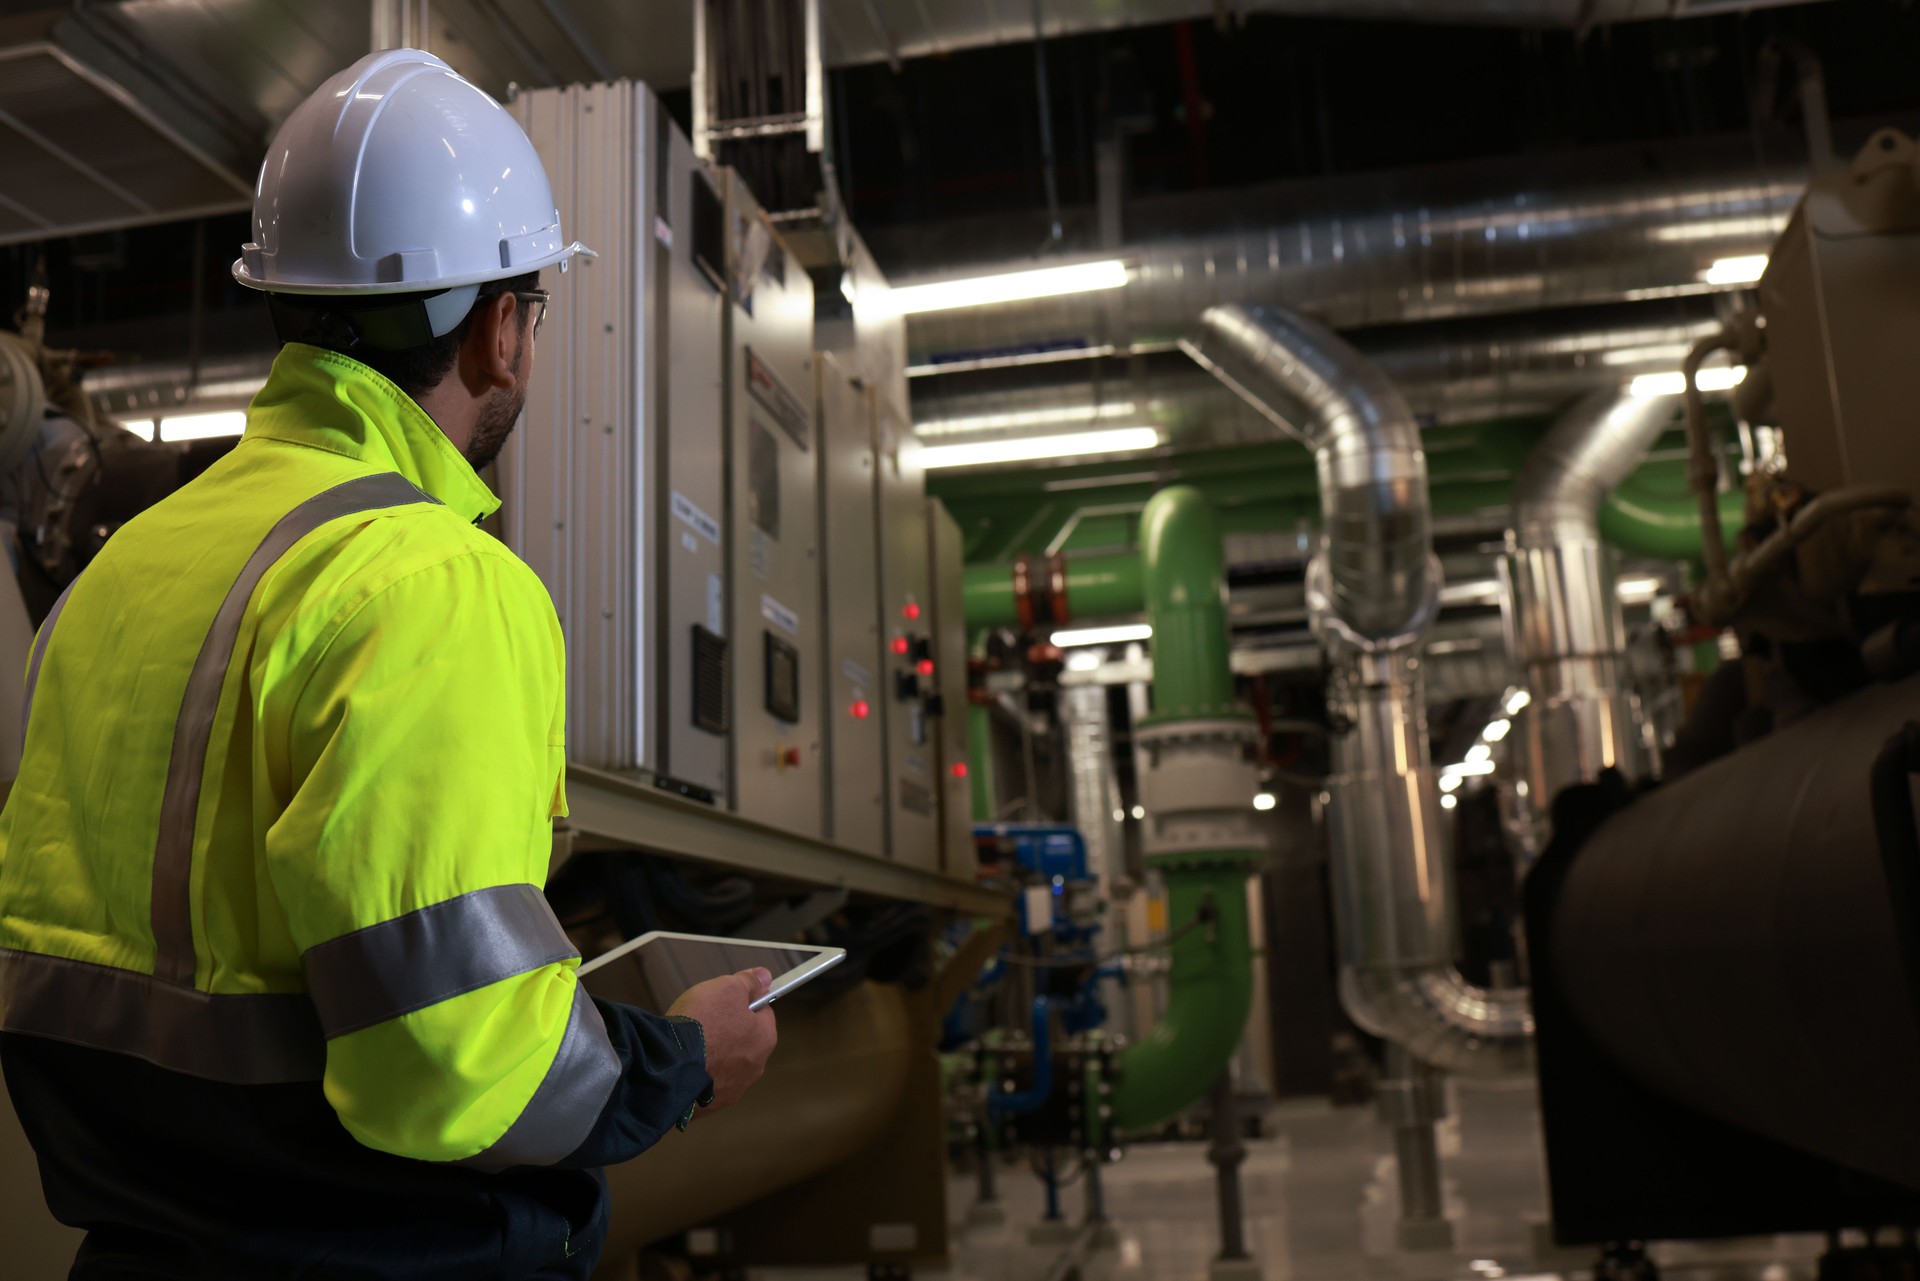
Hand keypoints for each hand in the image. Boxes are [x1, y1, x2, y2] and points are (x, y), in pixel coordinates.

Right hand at [666, 967, 777, 1110]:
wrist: (669, 1065)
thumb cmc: (701, 1025)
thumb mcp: (727, 988)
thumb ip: (749, 982)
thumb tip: (764, 976)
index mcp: (765, 1038)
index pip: (762, 1013)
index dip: (743, 1002)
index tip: (726, 999)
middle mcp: (754, 1067)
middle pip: (743, 1039)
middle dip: (726, 1029)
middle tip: (704, 1019)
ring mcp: (733, 1089)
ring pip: (725, 1062)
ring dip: (712, 1052)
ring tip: (690, 1042)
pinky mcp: (710, 1104)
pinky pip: (706, 1081)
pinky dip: (697, 1071)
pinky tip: (683, 1062)